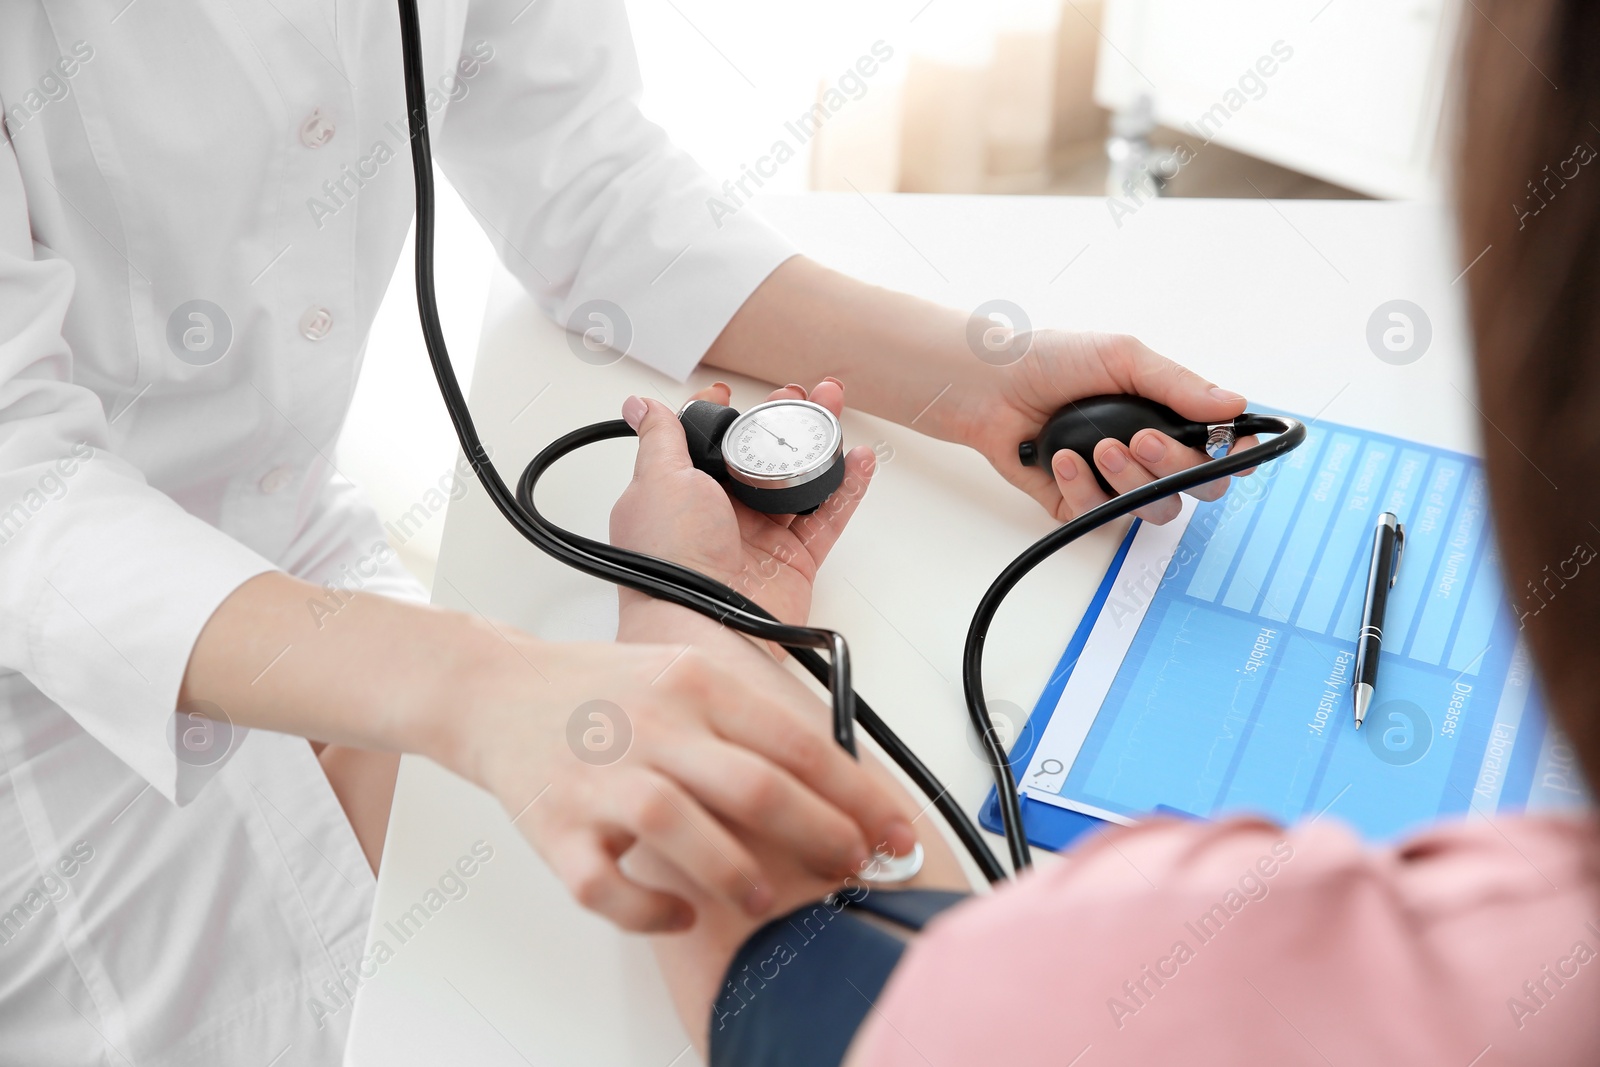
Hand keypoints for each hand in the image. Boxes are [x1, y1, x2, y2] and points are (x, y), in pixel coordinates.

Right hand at [453, 629, 916, 932]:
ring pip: (678, 825)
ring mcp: (600, 776)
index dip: (856, 793)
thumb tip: (839, 778)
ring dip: (734, 872)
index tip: (894, 829)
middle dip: (818, 834)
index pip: (794, 741)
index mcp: (694, 683)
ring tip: (765, 899)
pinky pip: (603, 883)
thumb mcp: (685, 674)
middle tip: (853, 866)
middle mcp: (651, 724)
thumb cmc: (603, 690)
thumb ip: (751, 719)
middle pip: (751, 783)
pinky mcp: (555, 826)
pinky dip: (647, 910)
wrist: (496, 689)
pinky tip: (677, 915)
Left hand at [608, 379, 877, 627]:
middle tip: (800, 395)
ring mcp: (760, 538)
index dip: (722, 417)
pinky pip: (826, 518)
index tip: (731, 393)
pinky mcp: (794, 562)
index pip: (707, 446)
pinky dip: (847, 488)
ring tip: (833, 409)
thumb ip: (660, 438)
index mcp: (682, 494)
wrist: (703, 623)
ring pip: (798, 481)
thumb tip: (639, 406)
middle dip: (781, 421)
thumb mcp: (657, 480)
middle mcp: (720, 516)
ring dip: (819, 443)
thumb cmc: (671, 559)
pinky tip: (859, 460)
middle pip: (759, 458)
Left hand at [943, 331, 1255, 524]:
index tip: (1236, 450)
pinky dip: (1083, 488)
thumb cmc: (1053, 361)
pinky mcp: (1083, 505)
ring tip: (1098, 448)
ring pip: (1157, 507)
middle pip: (1201, 485)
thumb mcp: (1121, 357)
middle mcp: (1152, 454)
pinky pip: (1102, 515)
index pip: (1225, 447)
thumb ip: (1178, 384)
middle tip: (1140, 439)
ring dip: (1130, 479)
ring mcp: (1120, 483)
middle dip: (1175, 464)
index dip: (1240, 454)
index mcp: (1171, 415)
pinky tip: (1061, 460)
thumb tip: (1235, 405)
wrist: (990, 385)